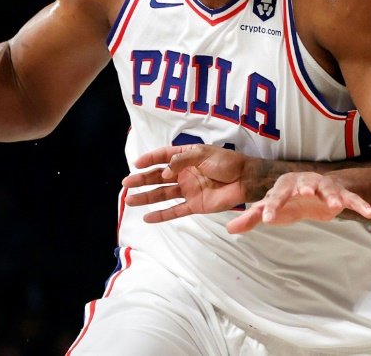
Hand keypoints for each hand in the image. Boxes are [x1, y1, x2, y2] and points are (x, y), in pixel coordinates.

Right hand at [121, 144, 248, 223]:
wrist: (245, 179)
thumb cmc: (226, 162)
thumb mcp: (203, 154)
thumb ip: (182, 161)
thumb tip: (164, 171)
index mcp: (186, 156)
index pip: (163, 156)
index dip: (149, 159)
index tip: (136, 164)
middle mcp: (184, 173)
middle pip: (158, 177)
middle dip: (142, 180)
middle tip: (126, 183)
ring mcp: (188, 189)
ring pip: (162, 194)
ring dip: (146, 197)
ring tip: (129, 200)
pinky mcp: (194, 205)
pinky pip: (174, 210)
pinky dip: (161, 214)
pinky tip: (148, 217)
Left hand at [226, 172, 370, 234]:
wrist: (314, 194)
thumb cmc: (288, 201)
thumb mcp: (271, 209)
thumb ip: (252, 218)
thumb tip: (229, 229)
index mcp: (285, 186)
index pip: (275, 195)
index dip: (271, 206)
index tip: (265, 219)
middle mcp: (305, 182)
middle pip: (304, 183)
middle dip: (304, 187)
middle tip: (304, 193)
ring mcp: (324, 188)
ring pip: (328, 188)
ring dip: (332, 194)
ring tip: (335, 204)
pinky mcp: (340, 195)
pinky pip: (352, 199)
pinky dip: (360, 205)